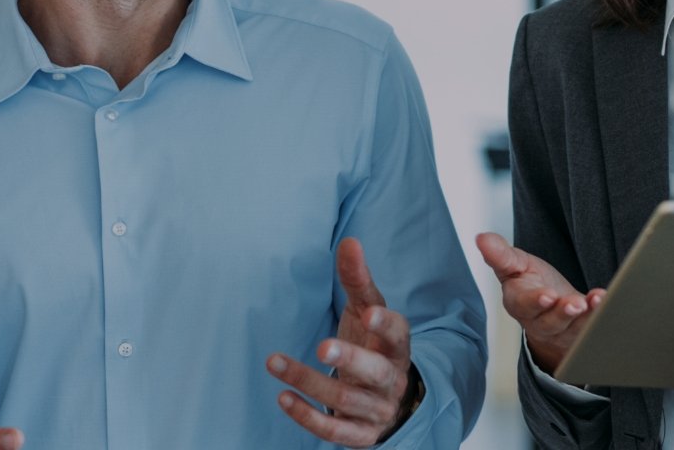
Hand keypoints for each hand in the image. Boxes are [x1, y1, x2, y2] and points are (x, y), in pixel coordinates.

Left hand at [267, 238, 417, 447]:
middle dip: (350, 360)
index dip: (386, 325)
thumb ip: (358, 280)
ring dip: (309, 382)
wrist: (390, 400)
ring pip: (346, 401)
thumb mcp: (368, 311)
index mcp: (396, 347)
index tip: (370, 312)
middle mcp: (390, 380)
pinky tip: (283, 397)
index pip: (399, 335)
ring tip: (274, 362)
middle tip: (323, 346)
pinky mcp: (359, 435)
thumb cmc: (374, 345)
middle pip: (375, 373)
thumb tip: (349, 242)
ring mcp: (376, 410)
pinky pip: (334, 432)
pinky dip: (307, 417)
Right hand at [474, 233, 605, 375]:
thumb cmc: (531, 284)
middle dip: (562, 313)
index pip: (523, 304)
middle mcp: (539, 320)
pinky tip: (604, 299)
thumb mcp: (515, 266)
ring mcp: (562, 329)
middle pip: (549, 321)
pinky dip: (600, 313)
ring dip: (584, 315)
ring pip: (572, 326)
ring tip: (592, 301)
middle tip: (575, 304)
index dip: (534, 302)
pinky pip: (592, 325)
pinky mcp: (582, 331)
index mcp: (519, 302)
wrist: (551, 310)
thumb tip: (481, 238)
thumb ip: (500, 254)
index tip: (546, 296)